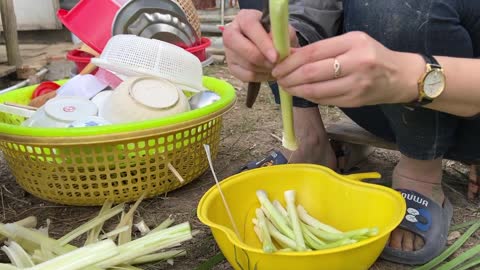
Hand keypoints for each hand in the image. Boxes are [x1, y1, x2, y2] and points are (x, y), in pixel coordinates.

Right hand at [223, 10, 299, 82]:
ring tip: (276, 67)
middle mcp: (231, 33)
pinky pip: (246, 76)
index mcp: (244, 18)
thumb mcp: (282, 30)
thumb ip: (282, 35)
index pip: (250, 27)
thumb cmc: (275, 34)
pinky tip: (269, 72)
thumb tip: (279, 47)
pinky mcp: (231, 66)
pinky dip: (261, 76)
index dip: (263, 42)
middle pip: (241, 48)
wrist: (269, 45)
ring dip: (264, 68)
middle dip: (261, 58)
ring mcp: (229, 51)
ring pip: (246, 64)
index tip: (276, 56)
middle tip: (275, 64)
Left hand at [272, 31, 423, 106]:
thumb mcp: (351, 43)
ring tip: (286, 87)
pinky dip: (309, 97)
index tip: (278, 66)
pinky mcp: (355, 101)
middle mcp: (356, 63)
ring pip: (316, 90)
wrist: (400, 77)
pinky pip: (324, 100)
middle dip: (289, 77)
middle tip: (279, 79)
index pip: (313, 52)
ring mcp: (356, 84)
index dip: (291, 61)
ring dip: (296, 90)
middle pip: (311, 72)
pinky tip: (302, 93)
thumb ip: (323, 49)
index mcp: (353, 43)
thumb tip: (290, 56)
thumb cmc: (372, 56)